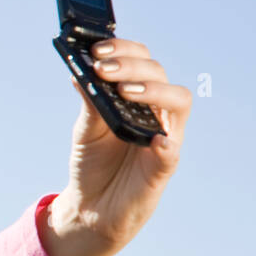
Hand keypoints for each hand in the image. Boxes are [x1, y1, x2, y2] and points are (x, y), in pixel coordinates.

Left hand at [42, 38, 191, 255]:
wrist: (91, 205)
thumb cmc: (93, 161)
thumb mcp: (84, 128)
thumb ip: (88, 102)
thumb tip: (78, 70)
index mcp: (136, 96)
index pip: (141, 61)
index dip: (123, 50)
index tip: (97, 50)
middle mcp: (155, 111)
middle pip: (158, 74)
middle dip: (131, 66)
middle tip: (103, 68)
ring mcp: (164, 136)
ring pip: (177, 102)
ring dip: (152, 91)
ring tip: (124, 92)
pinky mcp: (164, 167)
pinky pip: (172, 152)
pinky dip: (166, 143)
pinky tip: (154, 139)